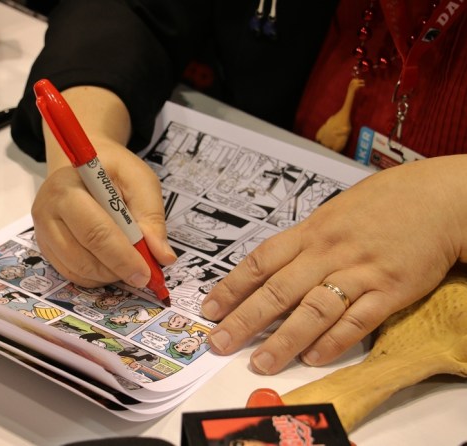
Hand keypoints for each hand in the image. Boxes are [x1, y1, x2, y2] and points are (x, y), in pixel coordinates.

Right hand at [32, 86, 174, 287]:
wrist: (82, 167)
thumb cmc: (112, 171)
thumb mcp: (139, 180)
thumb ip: (152, 216)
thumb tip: (163, 257)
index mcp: (67, 188)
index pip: (94, 231)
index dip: (122, 256)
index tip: (146, 273)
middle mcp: (47, 211)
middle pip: (82, 256)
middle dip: (117, 270)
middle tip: (143, 277)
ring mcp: (42, 232)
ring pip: (77, 270)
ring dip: (108, 275)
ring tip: (128, 263)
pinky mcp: (45, 248)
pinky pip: (71, 274)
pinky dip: (96, 277)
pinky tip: (111, 264)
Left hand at [201, 155, 466, 373]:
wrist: (440, 199)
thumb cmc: (384, 202)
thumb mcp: (334, 212)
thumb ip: (304, 240)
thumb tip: (271, 266)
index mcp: (311, 231)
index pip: (261, 261)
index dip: (232, 287)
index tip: (210, 309)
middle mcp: (329, 252)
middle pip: (278, 290)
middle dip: (245, 320)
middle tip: (219, 343)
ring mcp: (360, 272)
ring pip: (314, 310)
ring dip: (284, 339)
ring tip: (261, 362)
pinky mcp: (391, 290)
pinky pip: (358, 320)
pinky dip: (334, 341)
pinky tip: (313, 358)